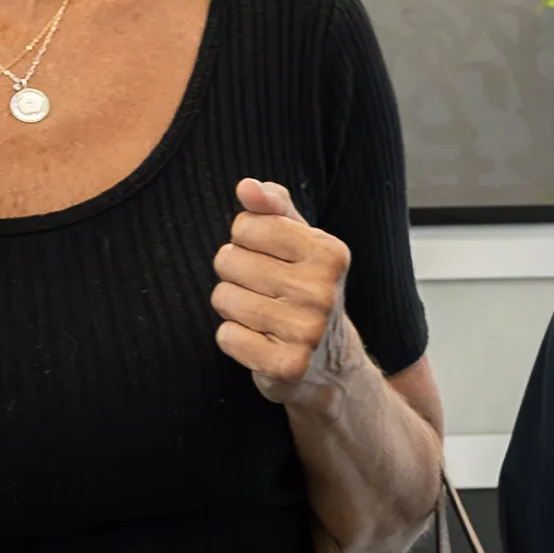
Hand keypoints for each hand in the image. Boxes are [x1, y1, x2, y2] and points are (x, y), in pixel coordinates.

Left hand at [215, 179, 365, 404]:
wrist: (329, 363)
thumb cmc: (306, 289)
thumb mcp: (300, 241)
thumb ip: (274, 207)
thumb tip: (247, 187)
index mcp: (329, 253)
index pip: (245, 226)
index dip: (245, 241)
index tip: (267, 257)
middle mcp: (323, 291)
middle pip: (229, 261)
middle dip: (234, 273)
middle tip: (261, 289)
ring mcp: (307, 331)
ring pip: (223, 298)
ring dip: (231, 306)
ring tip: (259, 314)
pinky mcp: (286, 365)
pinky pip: (226, 337)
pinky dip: (233, 338)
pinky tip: (259, 340)